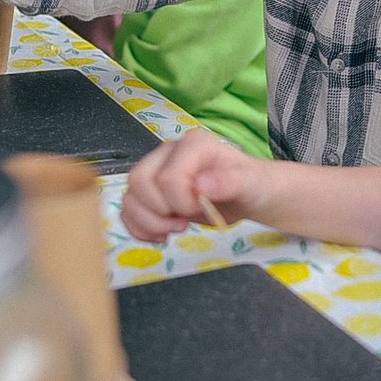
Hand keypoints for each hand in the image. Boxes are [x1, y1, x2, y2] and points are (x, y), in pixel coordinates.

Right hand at [122, 129, 269, 241]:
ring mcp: (156, 172)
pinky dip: (140, 229)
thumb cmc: (252, 185)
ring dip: (149, 222)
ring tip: (176, 228)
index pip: (167, 177)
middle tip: (186, 221)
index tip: (203, 208)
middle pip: (139, 181)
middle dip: (160, 212)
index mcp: (193, 145)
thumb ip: (230, 182)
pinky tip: (162, 235)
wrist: (248, 195)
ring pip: (129, 197)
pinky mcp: (150, 193)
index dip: (181, 202)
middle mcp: (169, 153)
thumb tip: (201, 185)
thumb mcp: (251, 184)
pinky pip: (128, 211)